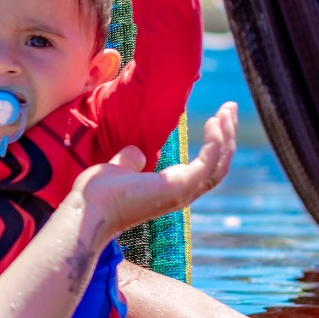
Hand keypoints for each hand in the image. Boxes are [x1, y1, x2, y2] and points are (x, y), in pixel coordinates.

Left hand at [71, 102, 236, 236]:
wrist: (88, 208)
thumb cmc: (99, 194)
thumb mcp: (119, 169)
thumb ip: (131, 160)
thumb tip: (136, 152)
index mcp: (171, 189)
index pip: (205, 167)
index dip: (215, 144)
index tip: (216, 119)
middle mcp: (183, 193)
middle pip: (219, 164)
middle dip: (226, 135)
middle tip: (229, 109)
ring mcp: (183, 192)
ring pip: (219, 164)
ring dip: (226, 136)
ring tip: (225, 112)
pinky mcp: (179, 187)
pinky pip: (208, 163)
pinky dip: (215, 143)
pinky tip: (213, 123)